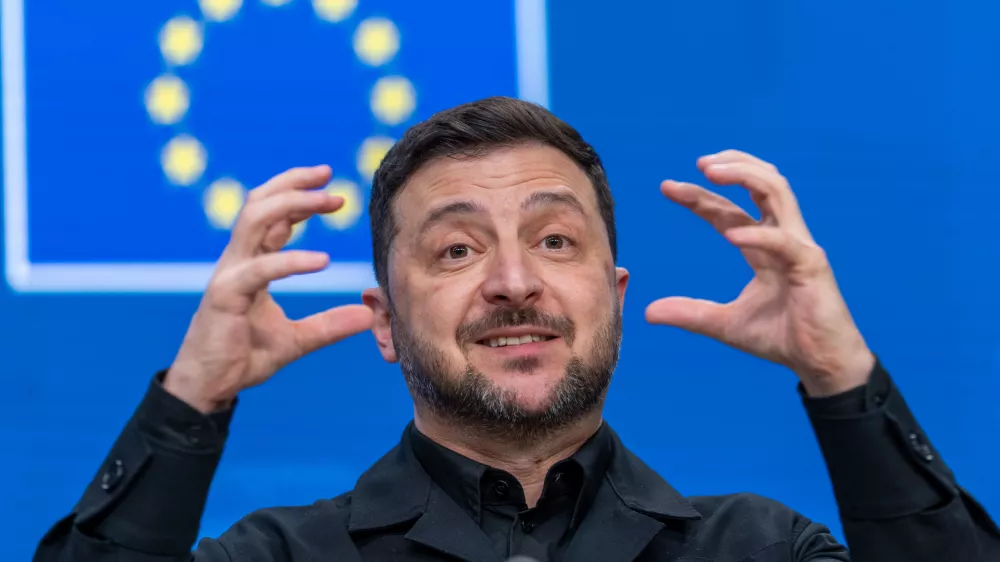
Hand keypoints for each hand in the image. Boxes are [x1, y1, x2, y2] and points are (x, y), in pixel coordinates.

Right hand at [165, 166, 373, 412]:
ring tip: (330, 200)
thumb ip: (328, 325)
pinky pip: (259, 269)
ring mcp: (229, 274)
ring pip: (255, 220)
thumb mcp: (297, 340)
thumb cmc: (244, 357)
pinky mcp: (224, 295)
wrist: (209, 387)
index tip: (333, 188)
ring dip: (293, 204)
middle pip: (260, 203)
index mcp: (251, 263)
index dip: (299, 195)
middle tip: (330, 175)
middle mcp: (238, 261)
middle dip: (294, 183)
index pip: (272, 215)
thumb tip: (367, 316)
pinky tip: (323, 261)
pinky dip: (291, 261)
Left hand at [645, 150, 873, 396]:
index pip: (729, 210)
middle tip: (698, 163)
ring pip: (778, 191)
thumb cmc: (782, 339)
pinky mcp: (812, 265)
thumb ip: (690, 314)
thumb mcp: (725, 324)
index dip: (700, 195)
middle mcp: (783, 237)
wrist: (822, 364)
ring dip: (745, 175)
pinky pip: (782, 242)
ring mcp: (799, 247)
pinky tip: (730, 234)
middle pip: (761, 183)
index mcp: (763, 247)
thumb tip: (647, 311)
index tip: (666, 186)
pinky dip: (756, 234)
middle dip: (731, 166)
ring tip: (711, 172)